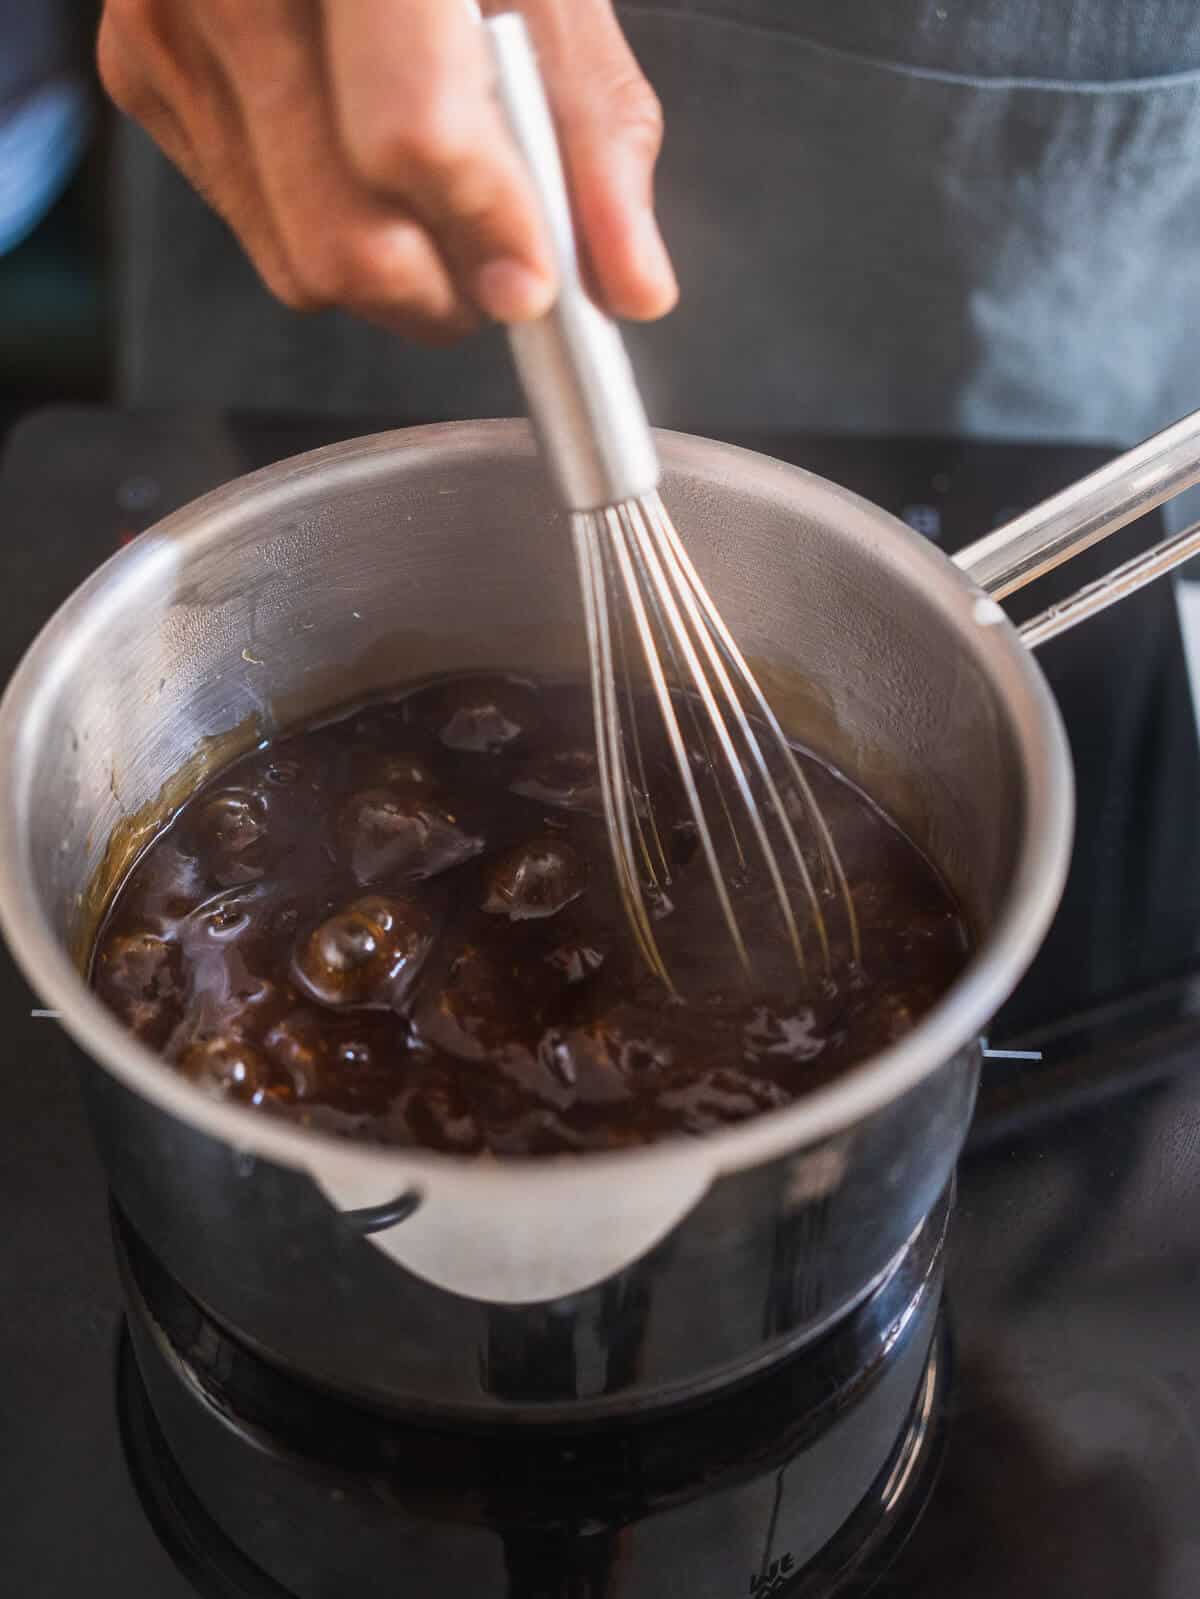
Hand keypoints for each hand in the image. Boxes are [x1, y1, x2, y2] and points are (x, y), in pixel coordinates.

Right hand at [97, 0, 677, 344]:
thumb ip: (596, 135)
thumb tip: (629, 286)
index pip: (413, 137)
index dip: (489, 230)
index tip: (536, 279)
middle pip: (347, 242)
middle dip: (445, 289)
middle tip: (498, 257)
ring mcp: (171, 28)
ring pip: (300, 264)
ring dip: (394, 268)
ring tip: (432, 185)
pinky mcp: (142, 74)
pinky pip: (258, 233)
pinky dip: (326, 225)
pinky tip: (350, 144)